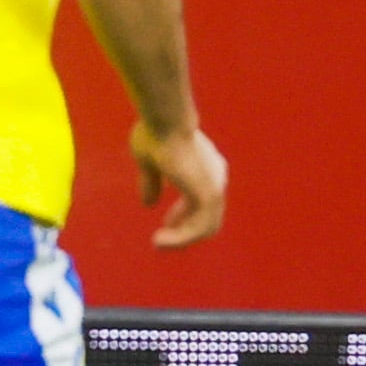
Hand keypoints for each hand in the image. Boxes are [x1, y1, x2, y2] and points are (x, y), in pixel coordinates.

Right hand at [132, 121, 226, 247]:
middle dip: (185, 229)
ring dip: (182, 239)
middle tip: (162, 238)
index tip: (166, 223)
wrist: (166, 121)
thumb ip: (152, 182)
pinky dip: (181, 239)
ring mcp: (214, 187)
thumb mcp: (149, 163)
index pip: (203, 200)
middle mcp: (216, 177)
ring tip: (159, 244)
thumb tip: (149, 203)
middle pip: (208, 216)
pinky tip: (161, 240)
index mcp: (206, 167)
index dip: (184, 214)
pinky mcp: (207, 195)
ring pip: (206, 226)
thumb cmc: (156, 134)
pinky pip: (199, 228)